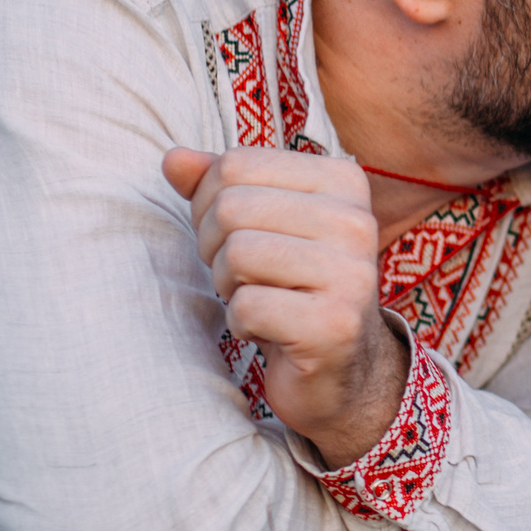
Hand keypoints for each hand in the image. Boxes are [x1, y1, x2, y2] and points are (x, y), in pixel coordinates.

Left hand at [164, 146, 405, 466]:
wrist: (341, 370)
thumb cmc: (291, 286)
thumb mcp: (258, 224)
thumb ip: (218, 186)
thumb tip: (172, 160)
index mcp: (343, 181)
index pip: (237, 164)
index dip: (211, 203)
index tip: (238, 236)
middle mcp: (357, 221)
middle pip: (233, 207)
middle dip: (215, 248)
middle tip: (243, 276)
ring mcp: (352, 274)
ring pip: (238, 254)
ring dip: (229, 287)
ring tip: (257, 299)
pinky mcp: (335, 325)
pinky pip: (248, 307)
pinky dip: (242, 324)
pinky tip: (269, 331)